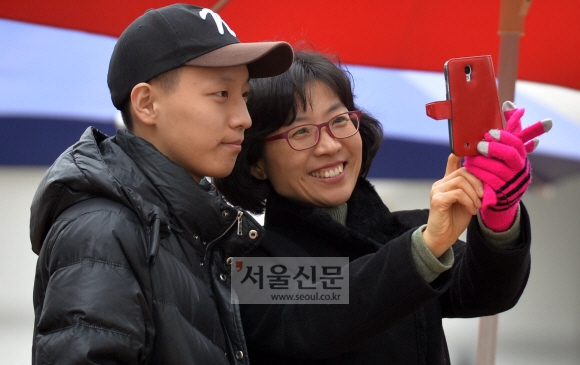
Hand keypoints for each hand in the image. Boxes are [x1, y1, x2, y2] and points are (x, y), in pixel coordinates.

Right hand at [423, 154, 482, 256]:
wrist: (443, 237)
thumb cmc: (455, 220)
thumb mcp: (469, 201)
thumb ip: (474, 190)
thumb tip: (488, 180)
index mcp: (447, 182)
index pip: (453, 161)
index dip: (462, 153)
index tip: (475, 151)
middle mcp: (440, 184)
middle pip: (462, 172)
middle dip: (478, 183)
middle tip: (484, 197)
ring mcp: (437, 191)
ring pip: (460, 181)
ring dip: (474, 194)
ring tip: (478, 205)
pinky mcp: (437, 200)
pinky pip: (457, 193)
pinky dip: (468, 201)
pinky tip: (472, 210)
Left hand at [463, 101, 551, 231]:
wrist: (505, 195)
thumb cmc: (504, 165)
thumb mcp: (509, 148)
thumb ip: (509, 128)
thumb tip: (508, 104)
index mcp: (521, 156)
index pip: (516, 144)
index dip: (503, 138)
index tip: (490, 133)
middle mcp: (518, 169)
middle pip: (508, 156)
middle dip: (492, 149)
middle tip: (478, 146)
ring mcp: (510, 182)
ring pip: (495, 170)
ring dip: (480, 163)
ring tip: (469, 158)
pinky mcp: (500, 193)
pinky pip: (487, 182)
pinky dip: (477, 175)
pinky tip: (469, 169)